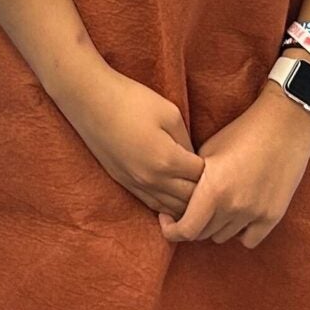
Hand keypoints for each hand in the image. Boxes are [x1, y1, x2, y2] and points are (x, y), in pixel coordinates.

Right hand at [54, 65, 202, 218]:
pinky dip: (168, 204)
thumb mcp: (169, 113)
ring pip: (171, 209)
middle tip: (214, 181)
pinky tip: (175, 195)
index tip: (219, 162)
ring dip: (187, 203)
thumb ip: (187, 140)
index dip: (214, 172)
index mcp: (167, 160)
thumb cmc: (131, 100)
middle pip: (189, 200)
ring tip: (198, 192)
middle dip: (204, 193)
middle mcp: (152, 179)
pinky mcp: (124, 183)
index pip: (203, 179)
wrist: (89, 100)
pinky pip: (152, 204)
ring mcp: (136, 184)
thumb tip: (195, 160)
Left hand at [163, 84, 309, 248]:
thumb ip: (192, 181)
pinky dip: (240, 231)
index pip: (185, 230)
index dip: (171, 229)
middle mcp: (233, 207)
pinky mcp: (273, 216)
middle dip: (192, 223)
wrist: (285, 125)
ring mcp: (255, 214)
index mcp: (212, 190)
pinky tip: (238, 213)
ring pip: (223, 236)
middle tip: (192, 208)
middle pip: (202, 234)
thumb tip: (175, 200)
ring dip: (216, 225)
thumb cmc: (242, 132)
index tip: (168, 218)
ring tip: (217, 205)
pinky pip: (249, 240)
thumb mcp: (207, 152)